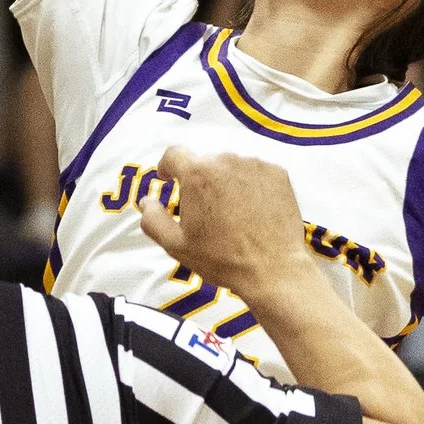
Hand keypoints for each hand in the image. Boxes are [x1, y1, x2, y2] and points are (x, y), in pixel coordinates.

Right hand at [146, 143, 311, 300]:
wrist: (272, 269)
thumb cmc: (222, 258)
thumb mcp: (176, 245)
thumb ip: (153, 219)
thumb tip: (146, 201)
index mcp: (197, 173)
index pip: (174, 154)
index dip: (167, 166)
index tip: (168, 178)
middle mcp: (225, 160)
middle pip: (204, 161)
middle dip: (199, 180)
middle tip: (204, 209)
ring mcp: (255, 164)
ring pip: (230, 165)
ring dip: (225, 181)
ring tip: (231, 212)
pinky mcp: (277, 173)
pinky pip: (256, 171)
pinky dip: (250, 185)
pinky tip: (252, 210)